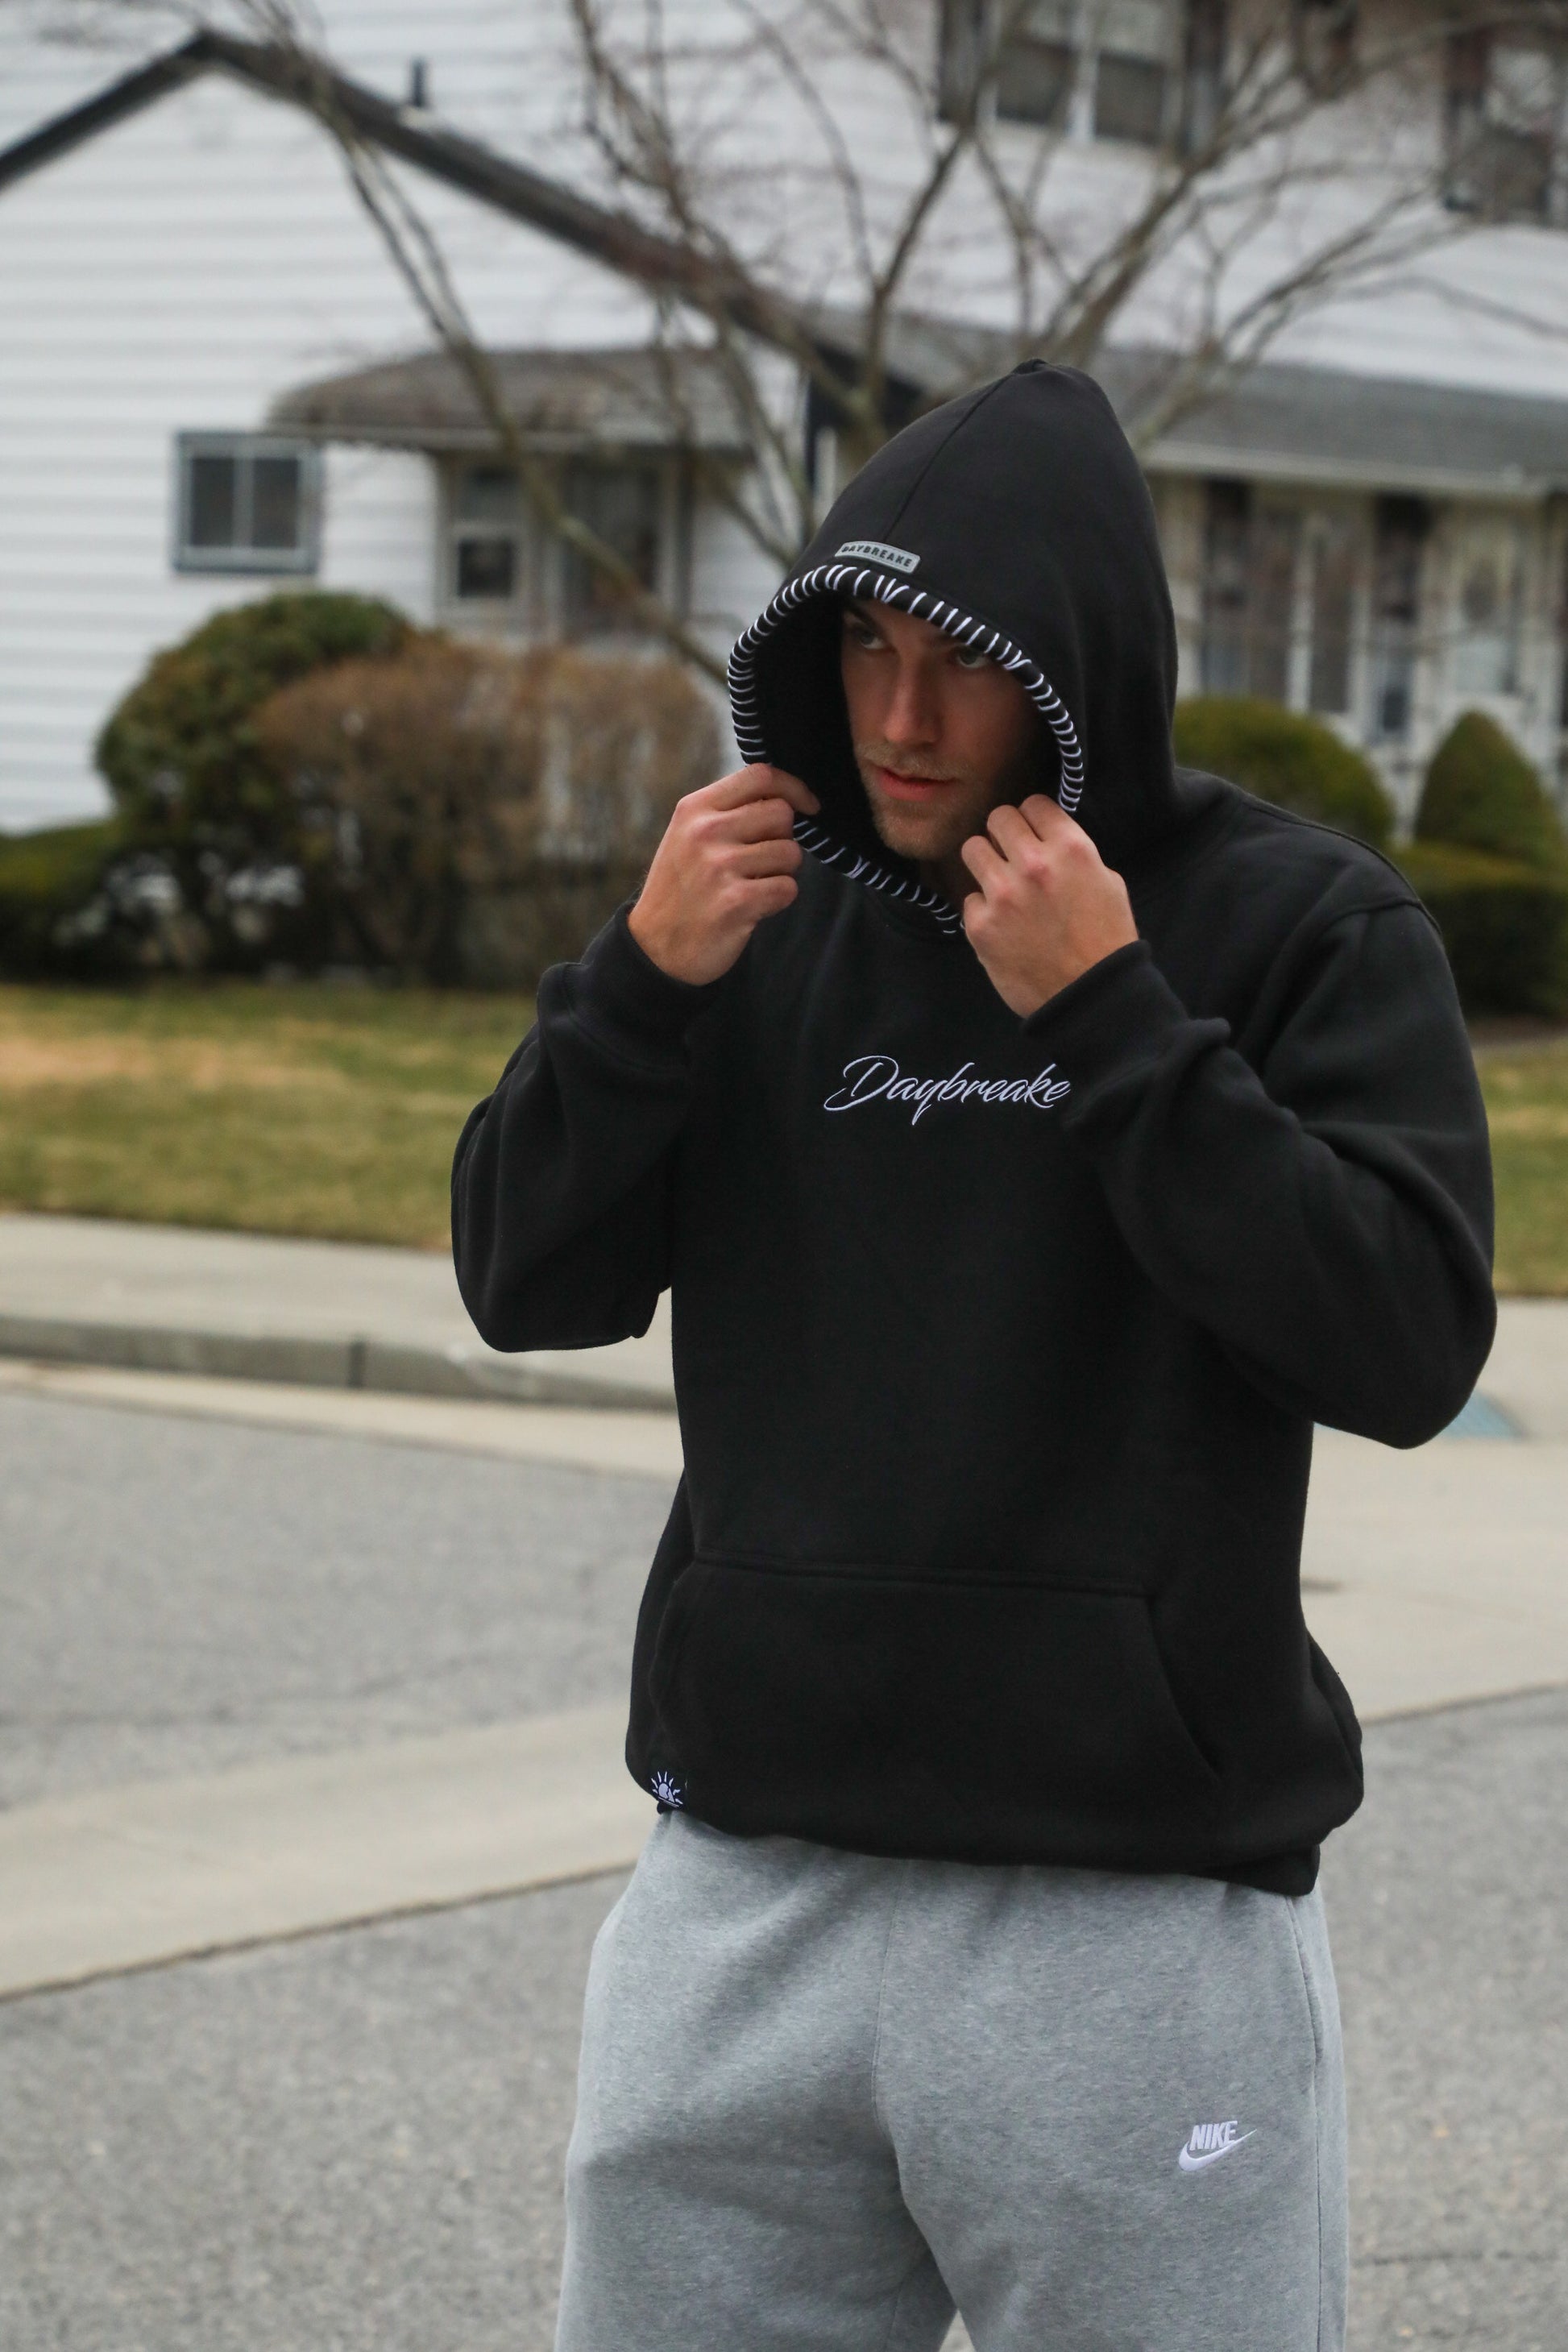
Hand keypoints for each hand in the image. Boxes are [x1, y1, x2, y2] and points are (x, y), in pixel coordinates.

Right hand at [629, 764, 819, 985]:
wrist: (656, 948)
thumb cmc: (682, 889)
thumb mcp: (689, 836)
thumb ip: (729, 812)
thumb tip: (786, 797)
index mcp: (695, 809)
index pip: (761, 776)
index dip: (795, 788)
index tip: (808, 806)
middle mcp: (706, 832)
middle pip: (782, 814)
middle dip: (784, 839)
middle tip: (763, 862)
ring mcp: (720, 866)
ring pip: (790, 853)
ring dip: (782, 872)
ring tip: (753, 885)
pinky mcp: (736, 902)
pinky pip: (788, 888)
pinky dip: (779, 900)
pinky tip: (754, 907)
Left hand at [960, 795, 1136, 1017]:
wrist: (1090, 996)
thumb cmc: (1106, 940)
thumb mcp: (1107, 882)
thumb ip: (1074, 854)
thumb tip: (1046, 838)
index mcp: (1071, 848)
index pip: (1034, 804)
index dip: (1033, 818)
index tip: (1033, 832)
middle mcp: (1033, 864)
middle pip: (998, 818)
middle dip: (1004, 833)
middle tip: (1011, 854)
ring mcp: (1002, 894)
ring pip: (972, 848)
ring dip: (985, 863)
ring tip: (999, 883)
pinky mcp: (980, 925)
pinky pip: (969, 899)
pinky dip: (983, 910)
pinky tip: (1002, 925)